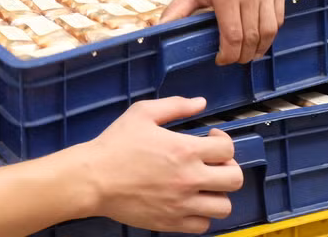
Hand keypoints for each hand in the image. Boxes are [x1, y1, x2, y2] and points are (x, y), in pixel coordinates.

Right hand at [82, 97, 241, 233]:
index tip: (211, 138)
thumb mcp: (143, 113)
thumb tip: (201, 102)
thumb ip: (175, 106)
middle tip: (213, 163)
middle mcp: (189, 179)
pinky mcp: (171, 223)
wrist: (93, 179)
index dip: (224, 140)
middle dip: (229, 167)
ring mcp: (182, 204)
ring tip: (204, 184)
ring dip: (218, 193)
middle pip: (234, 179)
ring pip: (224, 206)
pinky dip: (202, 214)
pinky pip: (203, 225)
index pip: (228, 148)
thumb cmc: (116, 145)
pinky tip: (190, 201)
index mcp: (185, 150)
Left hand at [160, 0, 285, 64]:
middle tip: (235, 59)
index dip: (228, 54)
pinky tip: (259, 39)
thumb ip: (176, 12)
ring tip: (249, 54)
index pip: (232, 35)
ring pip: (269, 31)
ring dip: (260, 49)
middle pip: (252, 37)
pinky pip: (278, 20)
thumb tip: (158, 31)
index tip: (221, 59)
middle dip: (243, 56)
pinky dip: (270, 34)